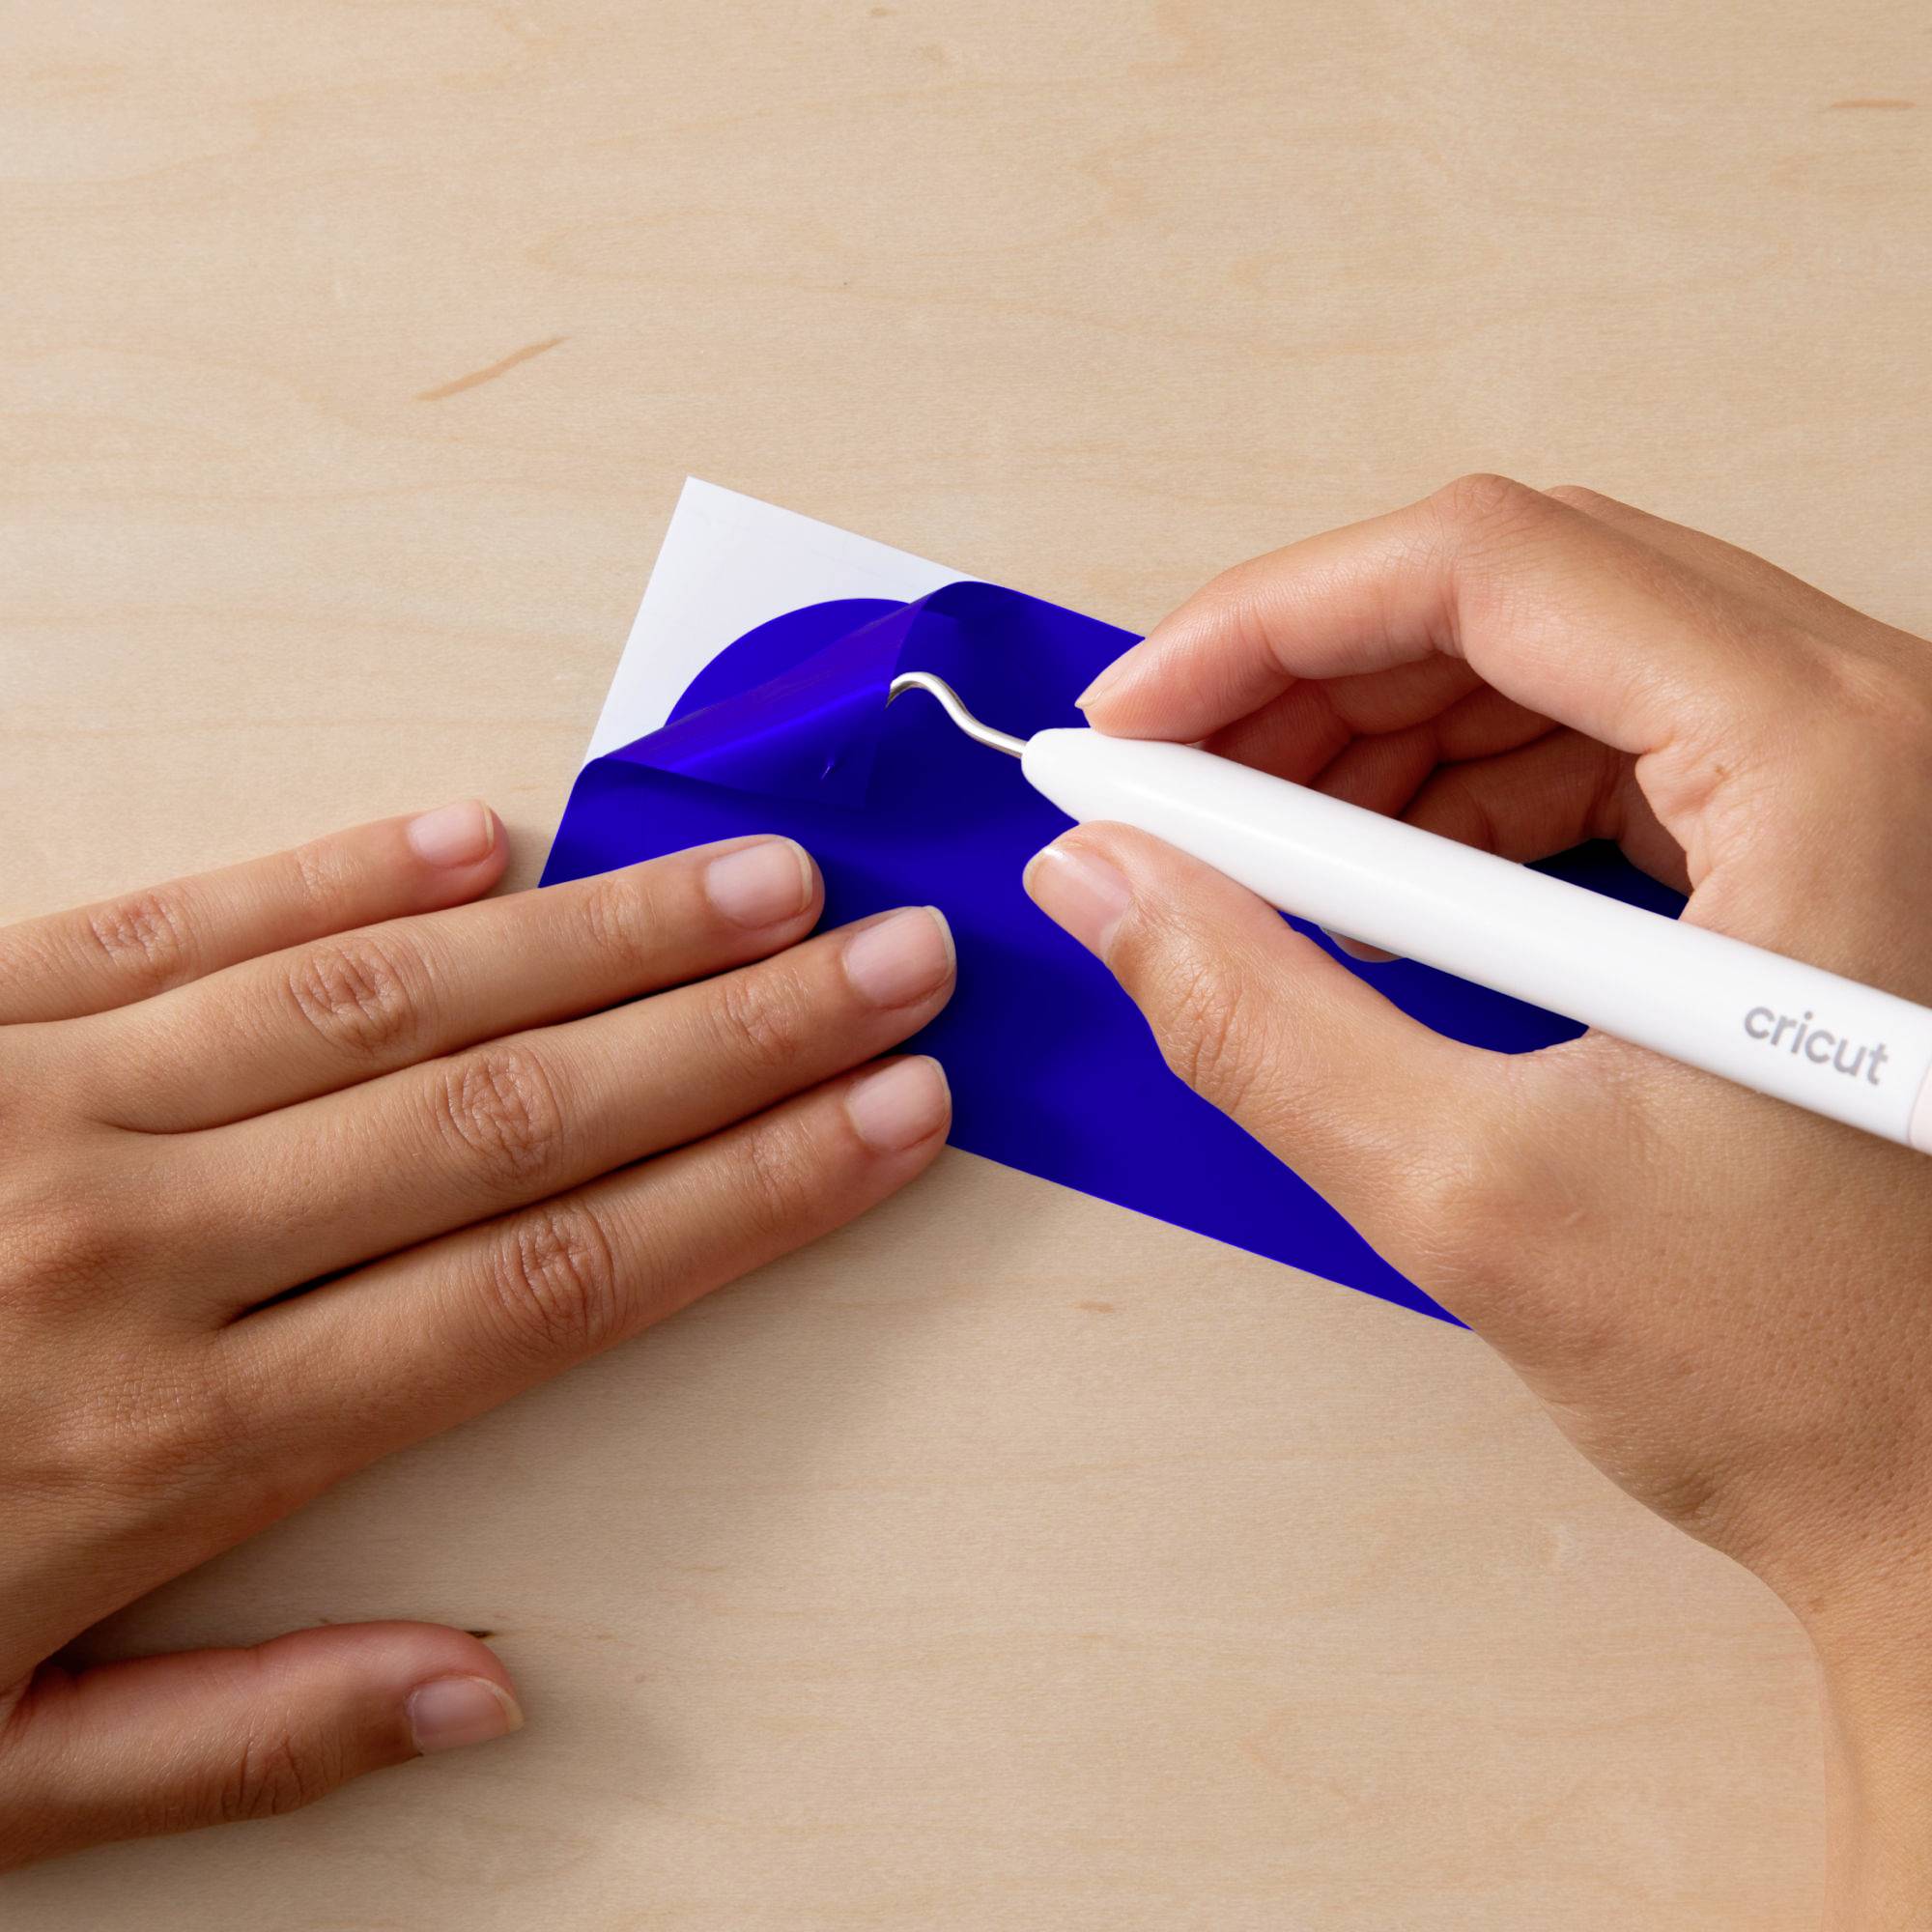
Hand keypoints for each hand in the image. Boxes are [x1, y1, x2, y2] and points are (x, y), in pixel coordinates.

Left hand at [0, 804, 953, 1867]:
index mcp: (173, 1447)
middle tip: (891, 955)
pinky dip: (338, 872)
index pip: (551, 1287)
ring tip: (756, 884)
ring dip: (593, 935)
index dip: (750, 1192)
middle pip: (512, 1114)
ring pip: (380, 996)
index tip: (890, 1120)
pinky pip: (174, 924)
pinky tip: (480, 831)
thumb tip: (496, 1682)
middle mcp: (137, 1250)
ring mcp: (37, 1105)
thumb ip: (248, 1732)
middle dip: (736, 1032)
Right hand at [1023, 477, 1931, 1926]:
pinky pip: (1605, 752)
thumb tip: (1104, 880)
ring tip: (1251, 853)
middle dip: (1308, 679)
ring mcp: (1861, 781)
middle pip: (1520, 592)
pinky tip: (1377, 893)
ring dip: (1375, 739)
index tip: (1135, 719)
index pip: (1488, 567)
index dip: (1269, 623)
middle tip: (1168, 786)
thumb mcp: (1480, 1197)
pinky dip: (1461, 799)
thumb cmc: (1818, 1375)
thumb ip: (1255, 1020)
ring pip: (1555, 662)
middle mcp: (1871, 725)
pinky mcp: (1827, 850)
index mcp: (1826, 760)